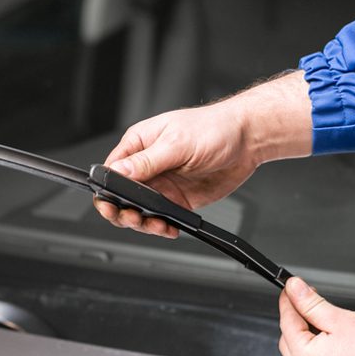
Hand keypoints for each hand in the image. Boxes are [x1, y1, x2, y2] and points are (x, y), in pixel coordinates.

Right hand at [95, 70, 311, 237]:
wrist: (247, 140)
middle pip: (120, 196)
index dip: (106, 190)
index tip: (112, 202)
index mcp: (140, 144)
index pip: (111, 170)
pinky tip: (168, 227)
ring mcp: (162, 184)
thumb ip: (147, 161)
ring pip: (139, 211)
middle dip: (121, 211)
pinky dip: (161, 227)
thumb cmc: (215, 128)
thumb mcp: (177, 143)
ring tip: (154, 224)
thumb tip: (118, 172)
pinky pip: (161, 218)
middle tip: (132, 217)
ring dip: (142, 222)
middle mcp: (148, 166)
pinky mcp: (177, 199)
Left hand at [278, 277, 354, 355]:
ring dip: (309, 337)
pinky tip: (336, 343)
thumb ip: (312, 303)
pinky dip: (321, 354)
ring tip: (328, 322)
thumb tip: (294, 290)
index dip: (289, 302)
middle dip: (298, 320)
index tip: (291, 289)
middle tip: (310, 302)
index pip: (287, 323)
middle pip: (290, 341)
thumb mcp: (340, 319)